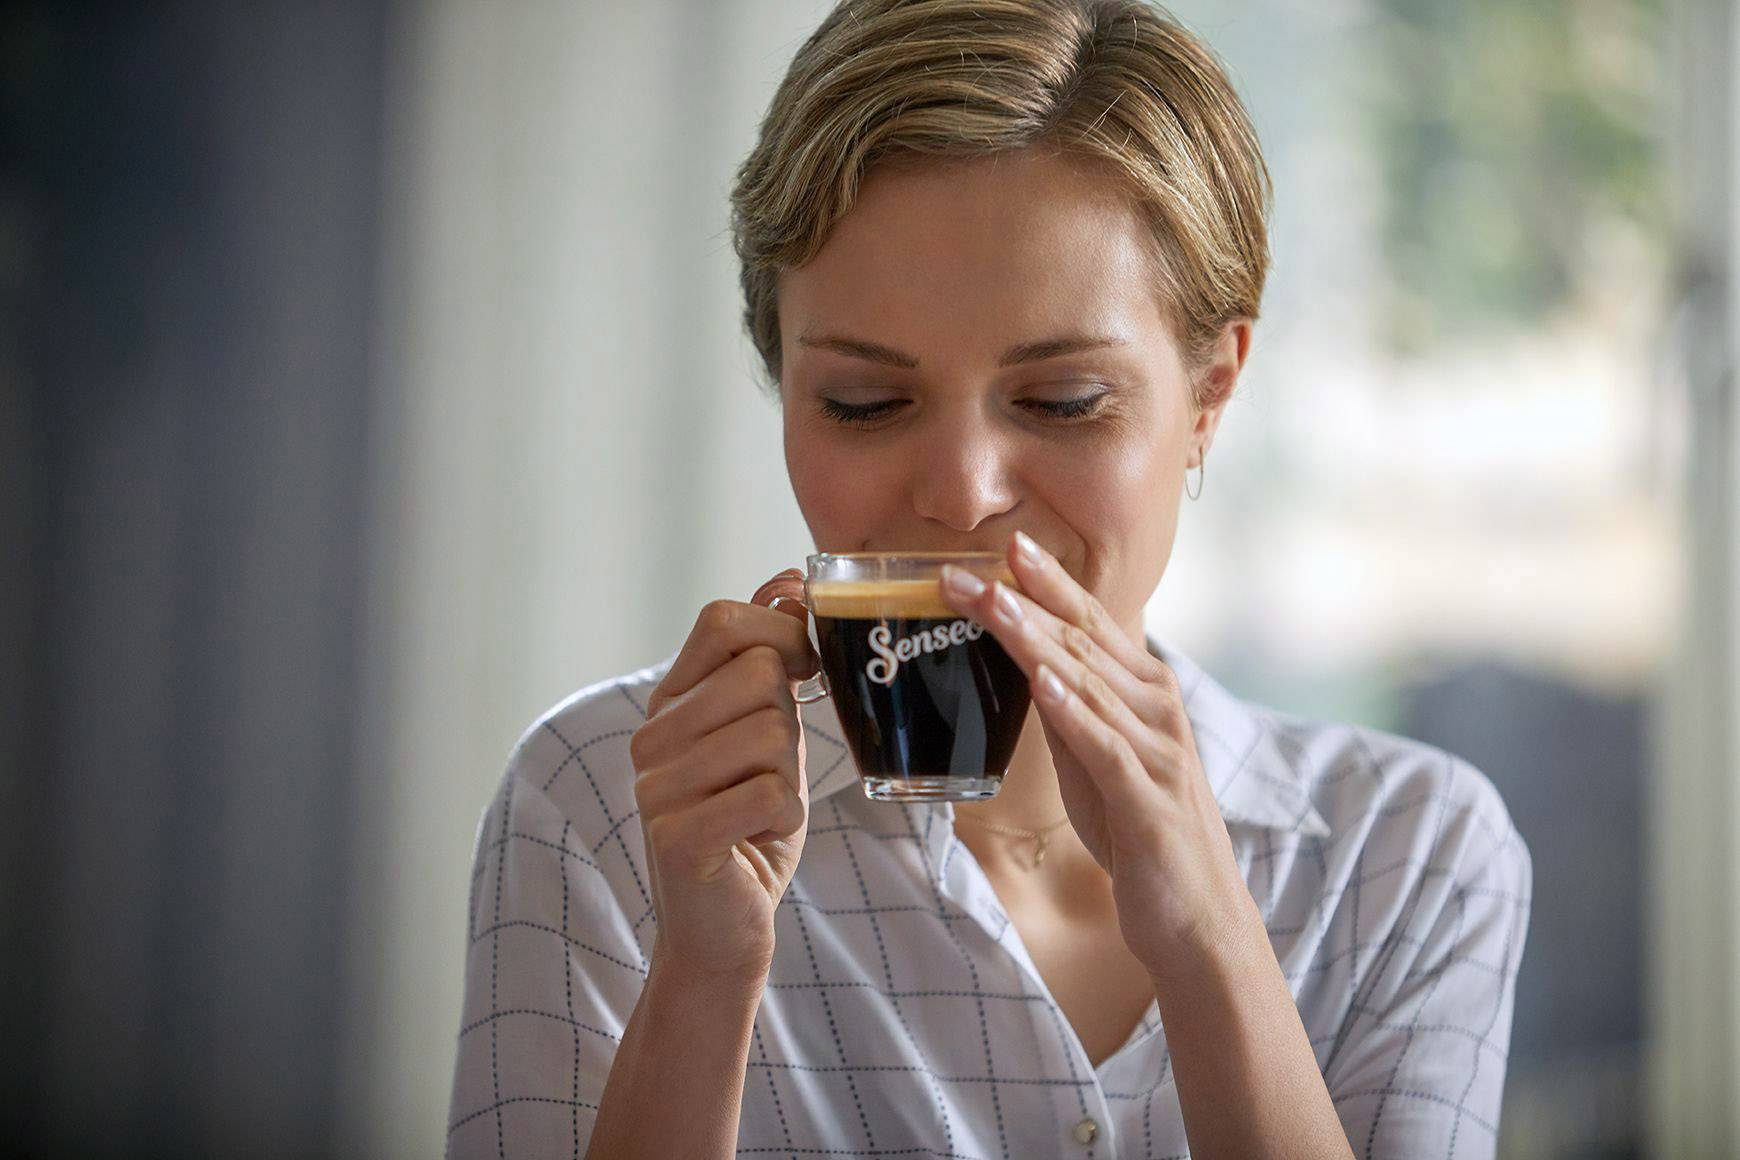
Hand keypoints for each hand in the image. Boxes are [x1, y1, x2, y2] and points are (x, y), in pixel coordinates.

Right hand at [630, 569, 817, 983]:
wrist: (722, 928)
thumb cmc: (749, 824)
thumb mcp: (765, 732)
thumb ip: (769, 661)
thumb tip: (786, 578)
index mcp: (670, 703)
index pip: (723, 620)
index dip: (781, 632)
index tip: (802, 672)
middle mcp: (651, 737)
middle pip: (760, 674)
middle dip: (789, 724)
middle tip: (765, 773)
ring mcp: (657, 786)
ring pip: (773, 733)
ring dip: (789, 778)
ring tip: (757, 810)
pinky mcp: (677, 836)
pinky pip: (772, 792)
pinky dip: (784, 818)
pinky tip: (757, 839)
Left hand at [938, 535, 1254, 976]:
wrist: (1197, 919)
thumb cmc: (1142, 836)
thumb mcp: (1096, 762)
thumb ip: (1069, 713)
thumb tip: (1027, 668)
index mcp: (1145, 692)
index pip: (1089, 624)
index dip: (1047, 583)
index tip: (1006, 545)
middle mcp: (1156, 709)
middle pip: (1080, 641)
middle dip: (1019, 601)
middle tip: (964, 569)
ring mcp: (1157, 751)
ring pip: (1087, 682)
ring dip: (1035, 639)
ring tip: (994, 602)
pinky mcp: (1149, 799)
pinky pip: (1106, 747)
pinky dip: (1073, 711)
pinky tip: (1042, 682)